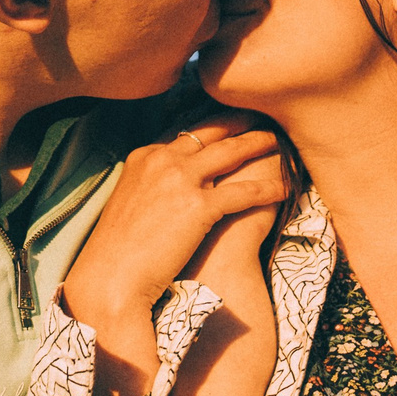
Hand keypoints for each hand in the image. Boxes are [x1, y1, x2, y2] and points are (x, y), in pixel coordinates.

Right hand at [60, 114, 286, 395]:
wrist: (111, 280)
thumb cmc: (119, 252)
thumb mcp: (129, 203)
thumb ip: (151, 186)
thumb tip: (171, 190)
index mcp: (144, 157)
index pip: (184, 133)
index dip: (211, 127)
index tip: (229, 124)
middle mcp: (162, 159)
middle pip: (210, 131)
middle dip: (238, 121)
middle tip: (260, 115)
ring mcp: (181, 179)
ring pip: (231, 151)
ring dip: (258, 142)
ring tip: (278, 139)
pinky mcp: (199, 205)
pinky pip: (245, 190)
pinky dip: (268, 187)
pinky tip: (285, 187)